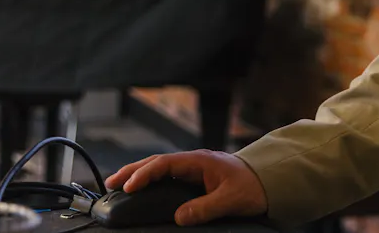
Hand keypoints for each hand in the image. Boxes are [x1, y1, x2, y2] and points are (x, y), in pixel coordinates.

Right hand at [104, 150, 267, 226]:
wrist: (268, 179)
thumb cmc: (252, 186)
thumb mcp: (231, 199)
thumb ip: (206, 208)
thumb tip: (181, 216)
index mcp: (199, 161)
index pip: (164, 164)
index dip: (145, 174)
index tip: (129, 186)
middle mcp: (193, 161)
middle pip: (156, 162)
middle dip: (132, 171)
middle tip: (111, 183)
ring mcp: (192, 167)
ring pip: (159, 167)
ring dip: (139, 174)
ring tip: (118, 184)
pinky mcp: (194, 176)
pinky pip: (167, 175)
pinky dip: (151, 180)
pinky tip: (141, 188)